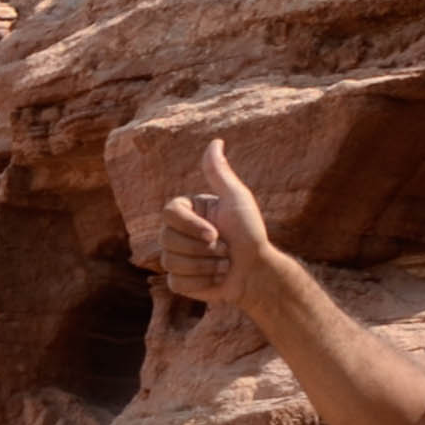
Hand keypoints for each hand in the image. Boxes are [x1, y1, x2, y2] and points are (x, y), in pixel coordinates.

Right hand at [153, 136, 272, 306]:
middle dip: (202, 250)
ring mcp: (175, 258)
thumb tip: (216, 141)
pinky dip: (201, 283)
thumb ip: (220, 173)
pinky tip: (216, 279)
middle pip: (167, 240)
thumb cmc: (250, 233)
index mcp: (188, 212)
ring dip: (205, 267)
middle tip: (225, 249)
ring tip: (223, 264)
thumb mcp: (236, 199)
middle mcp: (178, 233)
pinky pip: (176, 283)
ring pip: (171, 263)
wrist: (256, 272)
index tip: (215, 234)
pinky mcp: (178, 281)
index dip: (191, 227)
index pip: (169, 213)